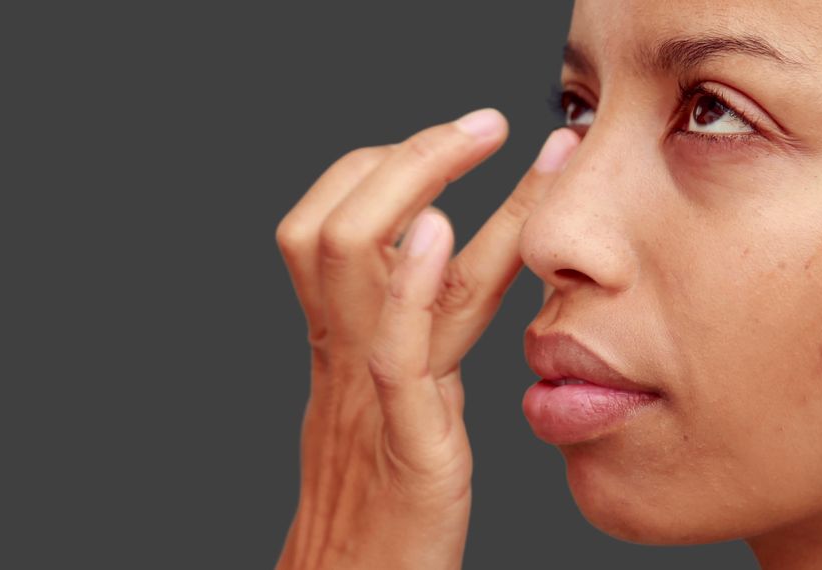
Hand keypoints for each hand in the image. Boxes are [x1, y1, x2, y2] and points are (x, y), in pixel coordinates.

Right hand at [274, 108, 578, 569]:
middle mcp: (344, 351)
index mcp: (346, 340)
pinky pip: (390, 349)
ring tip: (480, 139)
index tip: (456, 138)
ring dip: (417, 184)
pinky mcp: (403, 436)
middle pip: (340, 223)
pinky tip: (439, 234)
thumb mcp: (398, 396)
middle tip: (482, 123)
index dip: (389, 169)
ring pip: (356, 260)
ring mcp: (365, 388)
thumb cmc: (388, 496)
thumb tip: (454, 263)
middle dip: (411, 156)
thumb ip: (419, 331)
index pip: (340, 227)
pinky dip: (407, 284)